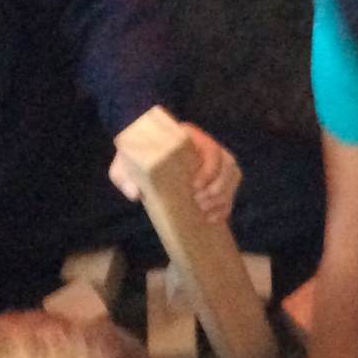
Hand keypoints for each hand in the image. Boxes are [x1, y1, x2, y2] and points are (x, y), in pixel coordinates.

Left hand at [108, 124, 241, 223]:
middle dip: (219, 188)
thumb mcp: (124, 164)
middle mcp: (206, 147)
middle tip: (199, 204)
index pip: (212, 150)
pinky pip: (230, 190)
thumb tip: (135, 194)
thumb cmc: (133, 155)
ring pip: (233, 177)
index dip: (209, 170)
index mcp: (189, 138)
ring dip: (224, 197)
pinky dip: (225, 206)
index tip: (194, 187)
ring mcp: (213, 162)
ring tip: (205, 212)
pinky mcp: (214, 179)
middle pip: (228, 165)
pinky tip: (213, 219)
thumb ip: (124, 176)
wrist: (139, 154)